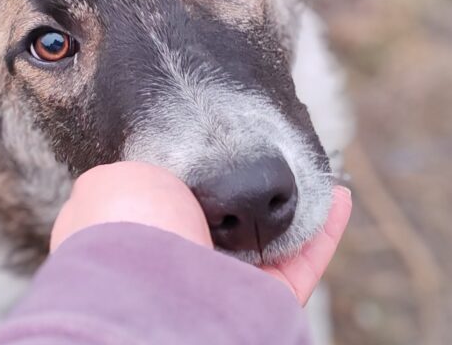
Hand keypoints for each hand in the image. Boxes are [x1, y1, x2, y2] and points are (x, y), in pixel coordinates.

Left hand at [50, 162, 351, 305]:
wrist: (153, 288)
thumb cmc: (126, 228)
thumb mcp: (111, 179)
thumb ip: (136, 173)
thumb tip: (151, 172)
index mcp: (138, 239)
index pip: (172, 206)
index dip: (199, 176)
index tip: (223, 148)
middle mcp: (181, 265)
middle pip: (227, 227)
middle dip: (251, 196)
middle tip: (277, 162)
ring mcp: (225, 286)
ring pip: (270, 246)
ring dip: (296, 209)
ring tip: (316, 174)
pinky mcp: (267, 303)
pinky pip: (304, 264)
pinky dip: (325, 233)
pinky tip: (340, 198)